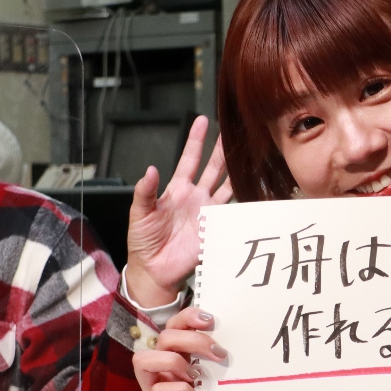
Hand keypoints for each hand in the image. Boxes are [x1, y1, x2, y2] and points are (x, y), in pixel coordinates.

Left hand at [125, 116, 232, 306]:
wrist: (153, 269)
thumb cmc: (144, 242)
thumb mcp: (139, 213)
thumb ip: (145, 191)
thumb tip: (150, 170)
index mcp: (177, 190)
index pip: (189, 159)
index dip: (196, 140)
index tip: (202, 122)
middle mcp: (195, 197)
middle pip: (213, 168)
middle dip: (222, 150)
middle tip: (233, 131)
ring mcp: (207, 212)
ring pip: (227, 186)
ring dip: (236, 171)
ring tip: (248, 154)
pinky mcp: (215, 229)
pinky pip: (232, 213)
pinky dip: (242, 203)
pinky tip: (252, 189)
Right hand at [134, 307, 258, 390]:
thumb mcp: (223, 374)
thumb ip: (214, 351)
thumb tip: (219, 325)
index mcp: (178, 358)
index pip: (172, 326)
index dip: (187, 317)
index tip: (211, 320)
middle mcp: (163, 372)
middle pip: (160, 339)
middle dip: (190, 339)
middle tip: (218, 353)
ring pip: (142, 361)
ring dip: (174, 361)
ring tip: (198, 375)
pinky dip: (180, 390)